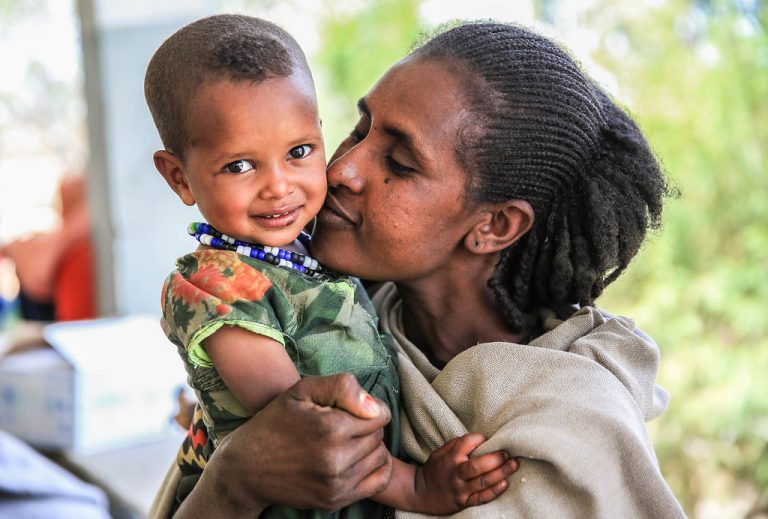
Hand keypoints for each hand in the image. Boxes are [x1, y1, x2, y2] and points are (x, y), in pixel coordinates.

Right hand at [176, 374, 392, 517]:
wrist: (246, 468)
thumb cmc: (276, 422)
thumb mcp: (302, 390)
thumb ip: (342, 388)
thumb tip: (375, 407)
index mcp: (329, 428)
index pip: (380, 414)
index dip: (367, 407)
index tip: (348, 408)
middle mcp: (335, 459)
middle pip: (379, 435)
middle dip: (367, 426)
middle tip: (343, 424)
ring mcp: (336, 484)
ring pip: (380, 457)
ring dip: (370, 447)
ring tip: (346, 441)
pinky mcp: (335, 500)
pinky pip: (378, 482)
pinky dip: (375, 468)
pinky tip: (358, 459)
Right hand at [415, 433, 518, 513]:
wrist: (421, 494)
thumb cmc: (434, 470)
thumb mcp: (439, 453)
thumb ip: (456, 445)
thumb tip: (478, 438)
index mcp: (450, 458)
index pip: (466, 443)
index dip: (479, 438)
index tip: (487, 438)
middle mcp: (455, 473)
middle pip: (478, 466)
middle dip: (496, 458)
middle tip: (507, 453)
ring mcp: (460, 489)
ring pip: (483, 481)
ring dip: (501, 472)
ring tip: (514, 464)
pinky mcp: (464, 502)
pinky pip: (482, 498)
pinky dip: (494, 491)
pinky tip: (505, 483)